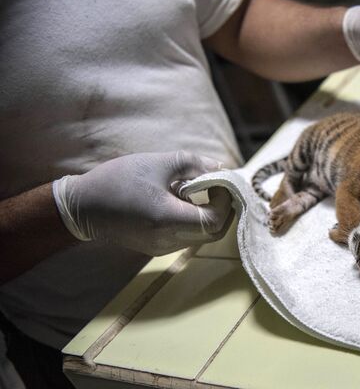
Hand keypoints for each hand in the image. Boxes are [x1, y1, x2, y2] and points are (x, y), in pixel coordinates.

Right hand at [52, 151, 232, 255]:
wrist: (83, 206)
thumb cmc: (118, 180)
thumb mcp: (157, 163)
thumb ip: (193, 164)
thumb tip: (220, 168)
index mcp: (167, 219)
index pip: (214, 220)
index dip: (225, 201)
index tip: (219, 182)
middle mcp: (168, 239)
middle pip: (214, 233)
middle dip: (222, 209)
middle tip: (218, 186)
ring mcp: (163, 247)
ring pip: (202, 235)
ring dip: (208, 213)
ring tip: (194, 189)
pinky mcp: (158, 247)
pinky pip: (187, 236)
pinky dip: (193, 219)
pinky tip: (180, 200)